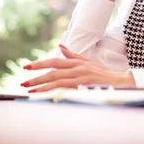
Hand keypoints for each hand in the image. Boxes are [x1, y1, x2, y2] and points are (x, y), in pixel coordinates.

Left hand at [20, 45, 134, 92]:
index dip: (39, 64)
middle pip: (52, 72)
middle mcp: (77, 68)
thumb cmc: (103, 72)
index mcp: (76, 62)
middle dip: (36, 77)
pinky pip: (65, 89)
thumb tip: (60, 48)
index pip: (54, 61)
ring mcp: (80, 77)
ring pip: (56, 81)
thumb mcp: (87, 61)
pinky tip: (45, 95)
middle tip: (23, 82)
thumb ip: (72, 55)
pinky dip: (54, 92)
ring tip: (29, 90)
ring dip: (41, 86)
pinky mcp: (84, 86)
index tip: (27, 66)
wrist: (119, 81)